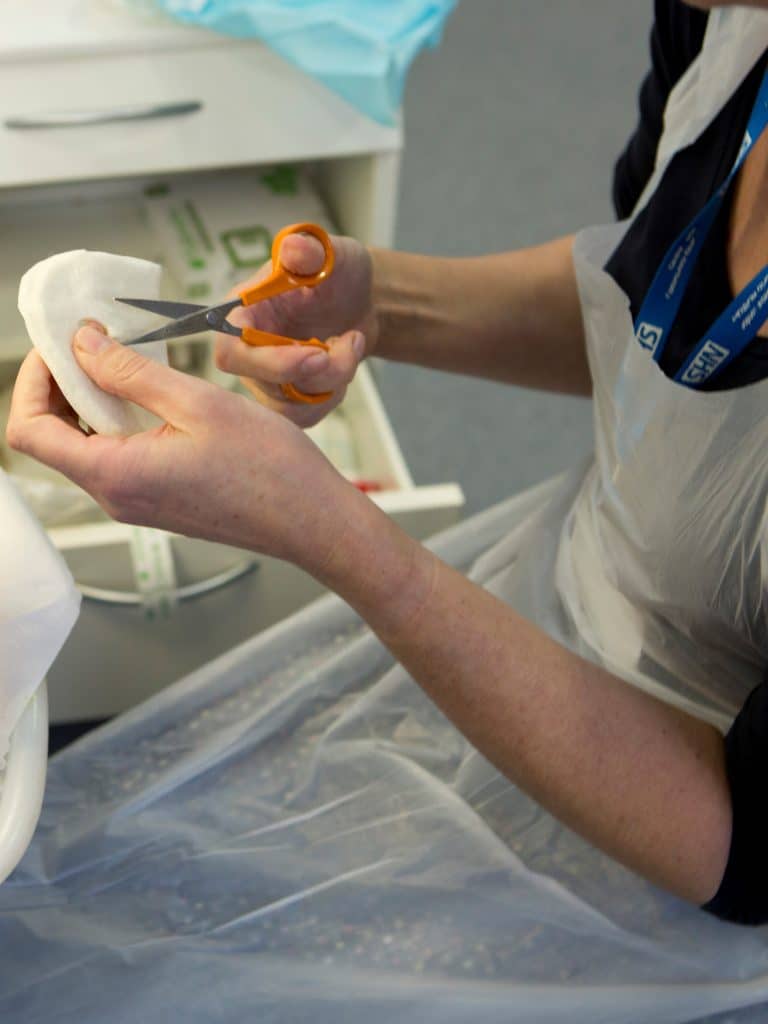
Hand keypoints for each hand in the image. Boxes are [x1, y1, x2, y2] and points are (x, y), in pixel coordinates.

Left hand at [6, 326, 353, 571]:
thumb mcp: (197, 403)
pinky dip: (121, 421)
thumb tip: (82, 345)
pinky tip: (155, 396)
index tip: (61, 347)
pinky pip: (119, 457)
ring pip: (86, 446)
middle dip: (62, 384)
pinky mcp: (159, 501)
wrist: (310, 520)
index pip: (28, 431)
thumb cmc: (269, 470)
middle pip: (53, 438)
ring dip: (94, 400)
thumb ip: (130, 373)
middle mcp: (116, 496)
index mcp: (115, 474)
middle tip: (95, 343)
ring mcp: (137, 502)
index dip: (32, 382)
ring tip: (130, 363)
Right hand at [215, 232, 375, 426]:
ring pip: (291, 405)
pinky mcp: (287, 398)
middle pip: (265, 385)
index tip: (317, 353)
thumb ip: (310, 251)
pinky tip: (344, 362)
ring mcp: (265, 379)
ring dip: (334, 379)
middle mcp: (246, 351)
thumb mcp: (330, 253)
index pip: (230, 351)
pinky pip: (306, 415)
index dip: (270, 362)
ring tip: (351, 342)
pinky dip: (334, 394)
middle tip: (349, 343)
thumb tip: (294, 247)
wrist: (360, 302)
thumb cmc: (337, 273)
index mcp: (242, 312)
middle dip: (317, 373)